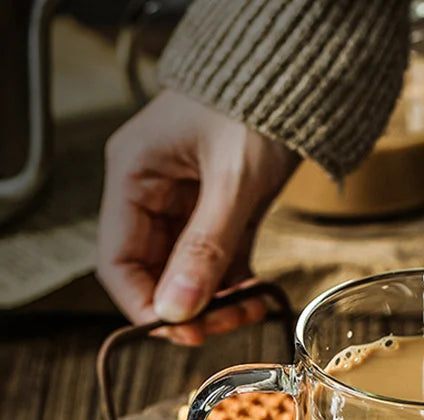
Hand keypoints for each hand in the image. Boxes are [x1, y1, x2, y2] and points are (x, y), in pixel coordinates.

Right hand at [97, 90, 297, 344]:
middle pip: (156, 272)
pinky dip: (237, 283)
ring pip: (190, 272)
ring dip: (217, 300)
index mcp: (135, 176)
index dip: (145, 304)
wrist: (298, 77)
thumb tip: (179, 311)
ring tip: (249, 310)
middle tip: (223, 326)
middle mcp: (154, 193)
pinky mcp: (221, 210)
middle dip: (188, 307)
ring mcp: (188, 204)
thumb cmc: (256, 104)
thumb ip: (206, 248)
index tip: (181, 333)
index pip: (118, 261)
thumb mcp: (231, 180)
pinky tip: (257, 296)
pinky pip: (220, 260)